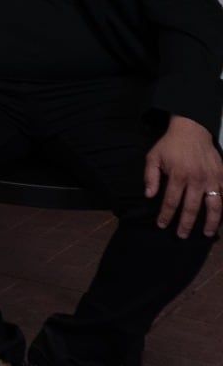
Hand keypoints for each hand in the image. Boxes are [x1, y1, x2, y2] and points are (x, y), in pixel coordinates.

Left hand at [144, 114, 222, 237]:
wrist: (192, 130)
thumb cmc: (170, 145)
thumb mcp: (153, 157)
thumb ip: (151, 177)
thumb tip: (149, 196)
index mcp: (178, 176)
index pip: (171, 202)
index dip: (166, 215)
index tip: (162, 225)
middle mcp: (197, 179)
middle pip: (192, 208)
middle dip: (186, 224)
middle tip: (182, 235)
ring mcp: (212, 178)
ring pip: (215, 205)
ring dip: (212, 222)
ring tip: (207, 234)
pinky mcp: (222, 175)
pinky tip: (220, 218)